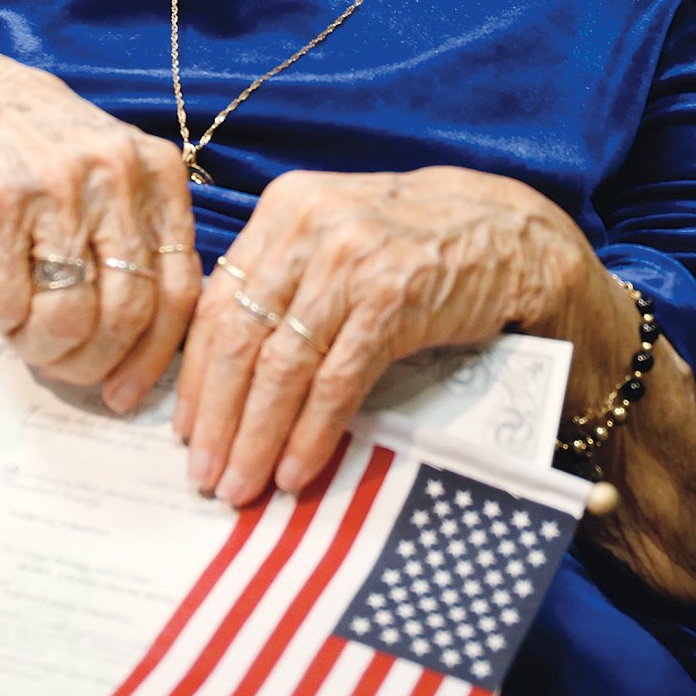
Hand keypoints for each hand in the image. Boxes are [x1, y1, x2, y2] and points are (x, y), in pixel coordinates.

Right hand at [0, 44, 198, 411]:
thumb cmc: (44, 150)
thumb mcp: (115, 176)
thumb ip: (141, 241)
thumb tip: (150, 346)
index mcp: (160, 175)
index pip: (181, 289)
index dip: (156, 356)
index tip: (131, 392)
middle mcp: (117, 177)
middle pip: (128, 311)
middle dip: (97, 362)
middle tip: (71, 375)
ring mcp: (59, 187)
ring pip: (71, 314)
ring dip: (47, 350)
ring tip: (31, 344)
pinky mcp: (0, 200)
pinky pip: (9, 297)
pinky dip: (3, 322)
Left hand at [174, 167, 591, 506]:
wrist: (508, 236)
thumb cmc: (414, 246)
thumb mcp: (337, 238)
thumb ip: (283, 280)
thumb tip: (221, 372)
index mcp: (284, 209)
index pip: (219, 302)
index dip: (197, 376)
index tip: (187, 432)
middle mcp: (311, 226)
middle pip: (241, 338)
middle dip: (218, 418)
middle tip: (205, 475)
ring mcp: (352, 261)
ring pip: (282, 366)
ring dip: (257, 437)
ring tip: (244, 485)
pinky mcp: (394, 298)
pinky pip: (336, 381)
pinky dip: (311, 433)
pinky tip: (297, 470)